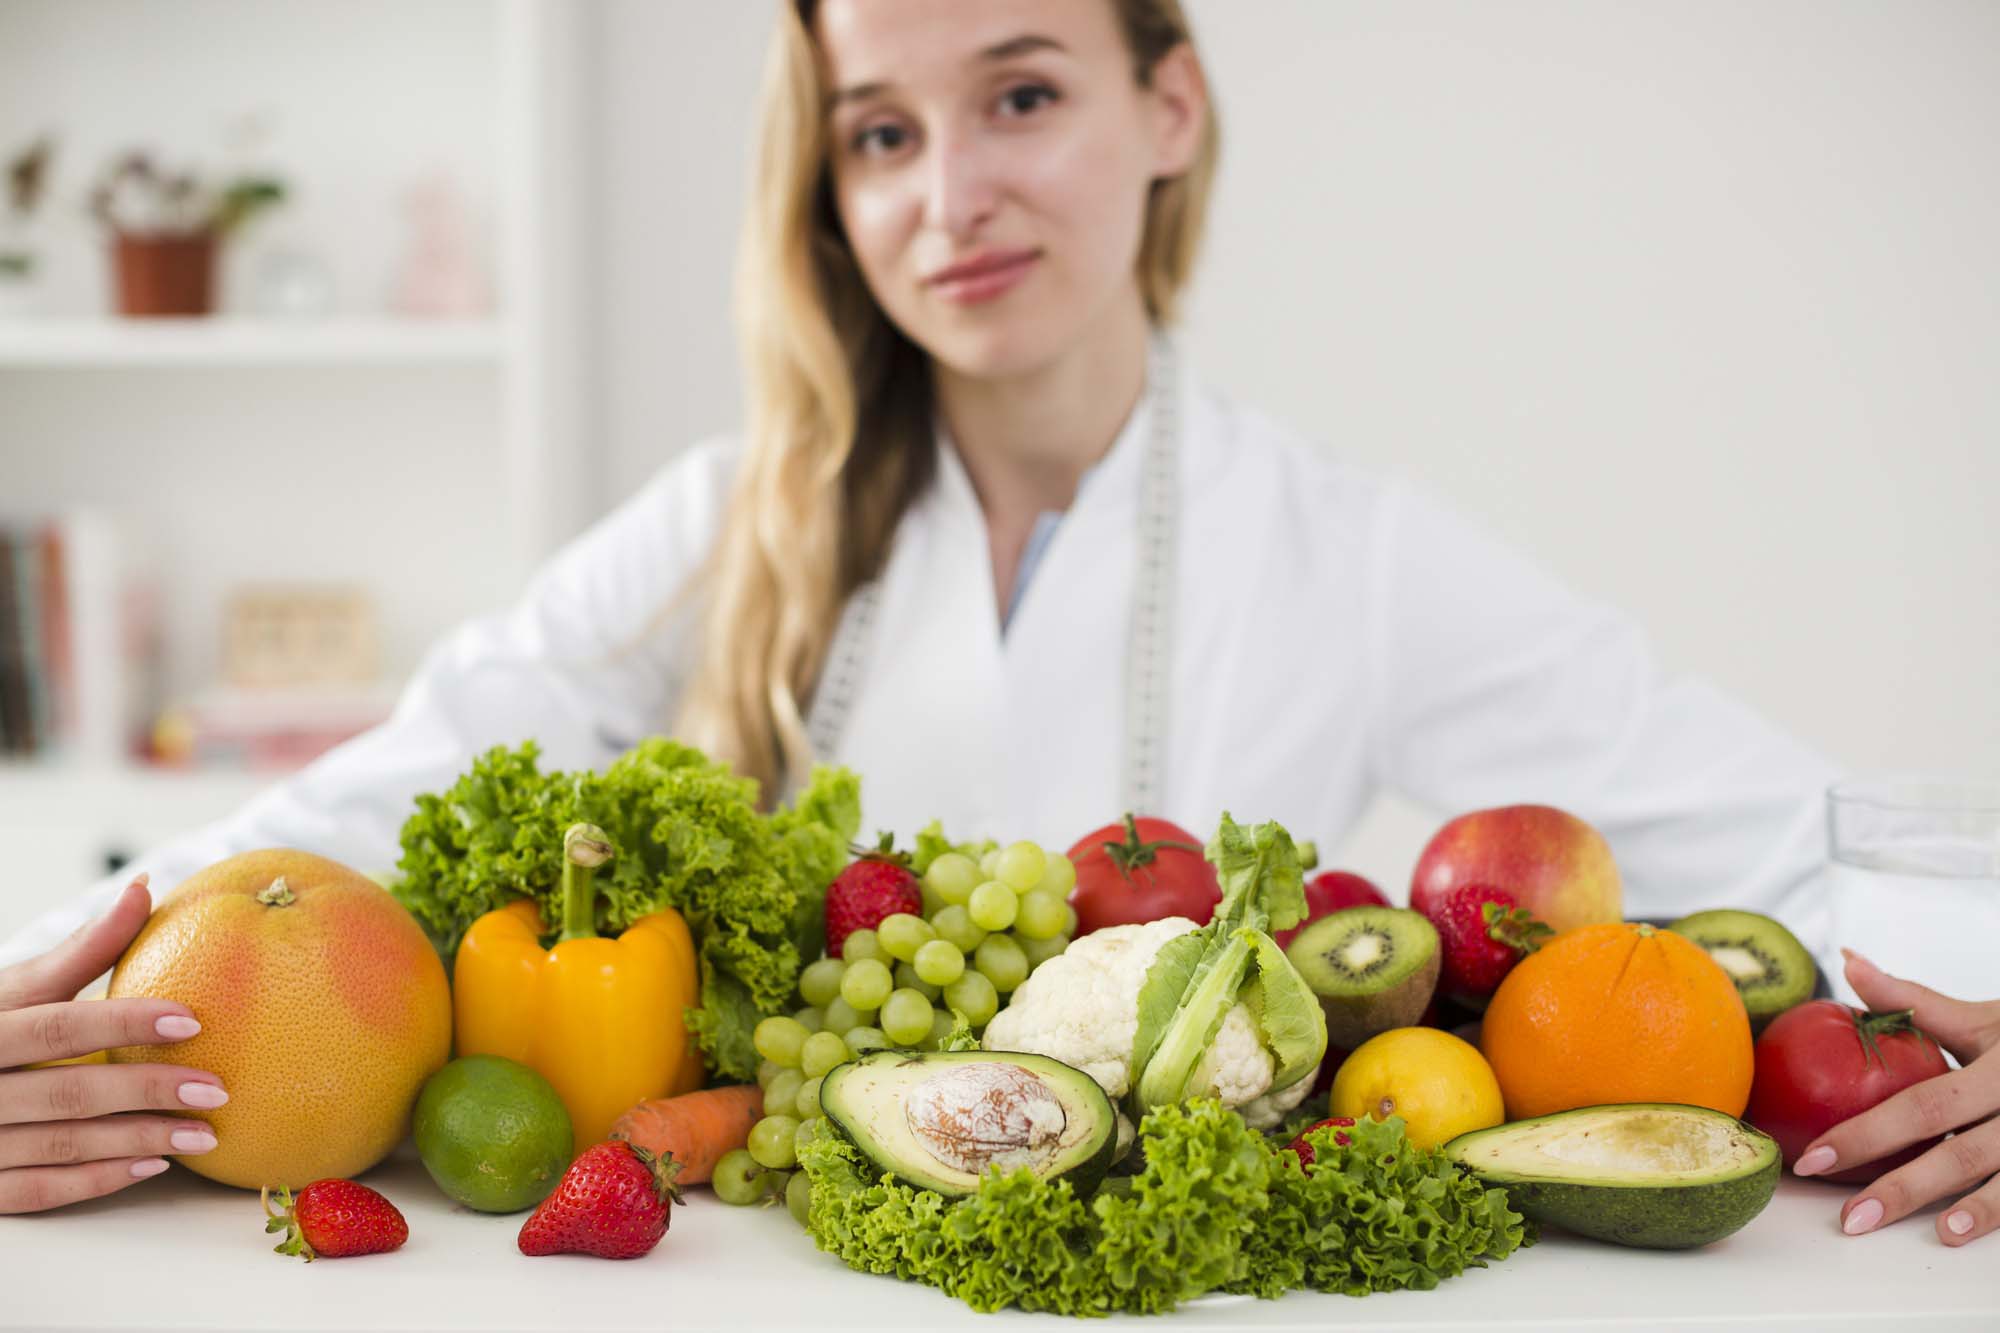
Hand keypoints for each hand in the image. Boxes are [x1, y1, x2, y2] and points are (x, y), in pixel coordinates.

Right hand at [0, 874, 225, 1212]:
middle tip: (217, 1088)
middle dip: (147, 1090)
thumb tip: (144, 886)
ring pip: (61, 1144)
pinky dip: (97, 1180)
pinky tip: (152, 1167)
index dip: (123, 1022)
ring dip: (139, 1140)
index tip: (193, 1019)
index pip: (57, 1025)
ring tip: (205, 1135)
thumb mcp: (15, 989)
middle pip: (67, 1091)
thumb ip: (80, 950)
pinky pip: (38, 1191)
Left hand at [1794, 949, 1999, 1245]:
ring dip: (1971, 1212)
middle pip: (1959, 1152)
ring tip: (1931, 1234)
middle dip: (1901, 1188)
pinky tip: (1972, 1233)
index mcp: (1997, 1066)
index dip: (1866, 1133)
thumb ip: (1914, 1000)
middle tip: (1850, 1218)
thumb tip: (1848, 962)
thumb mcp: (1982, 1019)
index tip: (1814, 1157)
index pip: (1922, 1104)